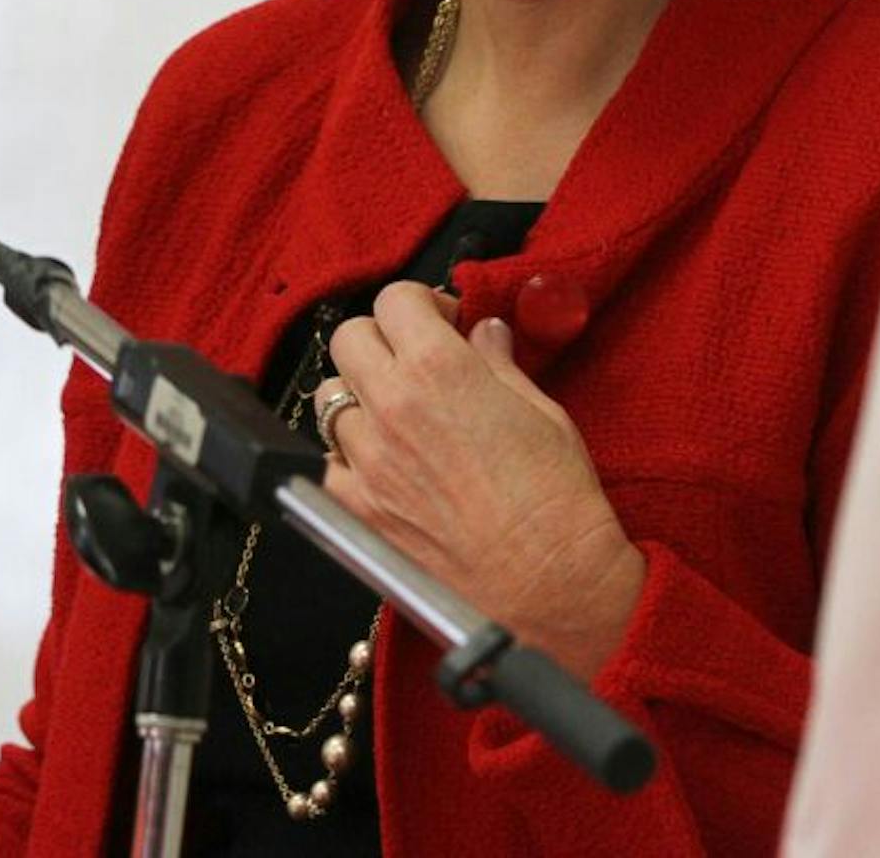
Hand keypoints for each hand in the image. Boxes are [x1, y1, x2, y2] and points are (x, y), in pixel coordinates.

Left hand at [312, 282, 645, 681]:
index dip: (420, 304)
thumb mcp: (539, 409)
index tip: (441, 322)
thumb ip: (498, 363)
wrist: (546, 580)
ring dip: (360, 396)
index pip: (394, 299)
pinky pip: (326, 462)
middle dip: (382, 339)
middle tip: (414, 358)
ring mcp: (365, 460)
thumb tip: (483, 335)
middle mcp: (392, 407)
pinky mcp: (354, 509)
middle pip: (349, 337)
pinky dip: (346, 455)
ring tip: (399, 415)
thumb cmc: (554, 500)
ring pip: (329, 399)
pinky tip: (385, 463)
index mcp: (440, 369)